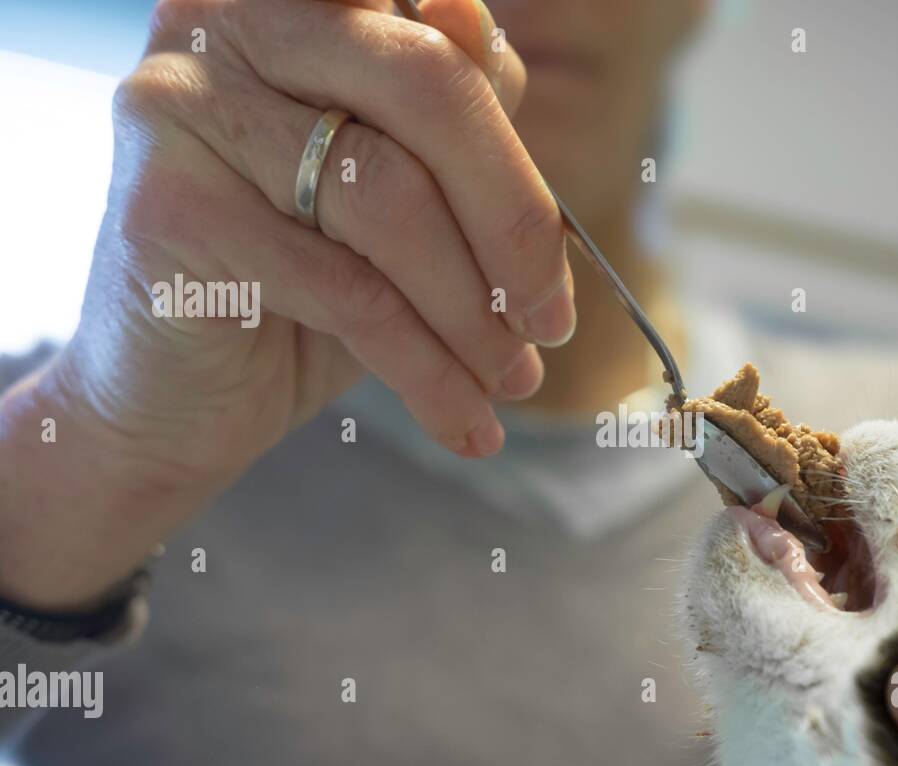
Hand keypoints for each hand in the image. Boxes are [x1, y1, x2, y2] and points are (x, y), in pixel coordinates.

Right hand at [0, 0, 573, 606]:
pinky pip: (349, 289)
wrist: (172, 404)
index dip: (511, 145)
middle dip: (515, 224)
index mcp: (294, 8)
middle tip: (552, 325)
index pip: (441, 38)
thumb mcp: (395, 200)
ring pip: (390, 197)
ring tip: (513, 379)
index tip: (553, 256)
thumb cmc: (300, 291)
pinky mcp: (170, 207)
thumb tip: (485, 35)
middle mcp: (227, 25)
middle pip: (428, 89)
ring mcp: (184, 106)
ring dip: (475, 313)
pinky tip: (464, 419)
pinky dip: (427, 368)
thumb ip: (447, 116)